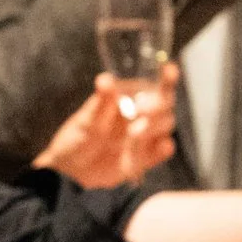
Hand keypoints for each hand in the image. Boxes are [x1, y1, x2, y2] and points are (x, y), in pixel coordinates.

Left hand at [34, 68, 178, 187]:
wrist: (70, 172)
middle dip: (156, 106)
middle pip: (164, 105)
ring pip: (165, 125)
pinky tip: (161, 146)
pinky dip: (163, 148)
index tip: (170, 69)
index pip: (153, 86)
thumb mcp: (85, 121)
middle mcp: (141, 115)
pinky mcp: (146, 157)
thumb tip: (105, 79)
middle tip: (140, 110)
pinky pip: (161, 151)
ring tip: (134, 132)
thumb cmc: (77, 139)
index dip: (166, 78)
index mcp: (129, 99)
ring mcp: (145, 136)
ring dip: (155, 126)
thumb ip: (100, 103)